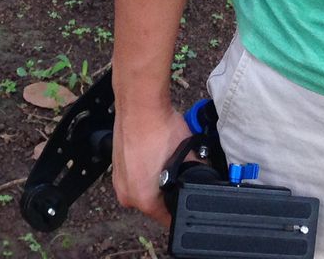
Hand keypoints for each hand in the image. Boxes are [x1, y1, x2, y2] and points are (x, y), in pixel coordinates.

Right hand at [113, 104, 192, 226]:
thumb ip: (199, 174)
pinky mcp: (116, 165)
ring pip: (143, 189)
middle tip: (179, 174)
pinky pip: (134, 175)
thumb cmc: (160, 128)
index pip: (168, 218)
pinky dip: (144, 169)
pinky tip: (154, 154)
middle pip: (154, 204)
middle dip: (168, 193)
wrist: (140, 105)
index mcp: (144, 200)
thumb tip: (208, 178)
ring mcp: (118, 179)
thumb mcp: (189, 155)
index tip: (187, 199)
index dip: (181, 209)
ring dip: (155, 181)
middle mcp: (127, 194)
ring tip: (165, 161)